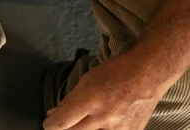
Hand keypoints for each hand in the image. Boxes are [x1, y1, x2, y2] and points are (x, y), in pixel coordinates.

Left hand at [43, 53, 163, 129]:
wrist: (148, 74)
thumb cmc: (116, 73)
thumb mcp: (86, 81)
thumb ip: (69, 101)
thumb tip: (53, 114)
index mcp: (90, 101)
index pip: (63, 123)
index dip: (51, 125)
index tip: (48, 124)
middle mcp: (104, 118)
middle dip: (66, 128)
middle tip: (66, 122)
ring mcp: (119, 129)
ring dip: (84, 128)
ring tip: (88, 117)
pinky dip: (102, 129)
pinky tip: (102, 122)